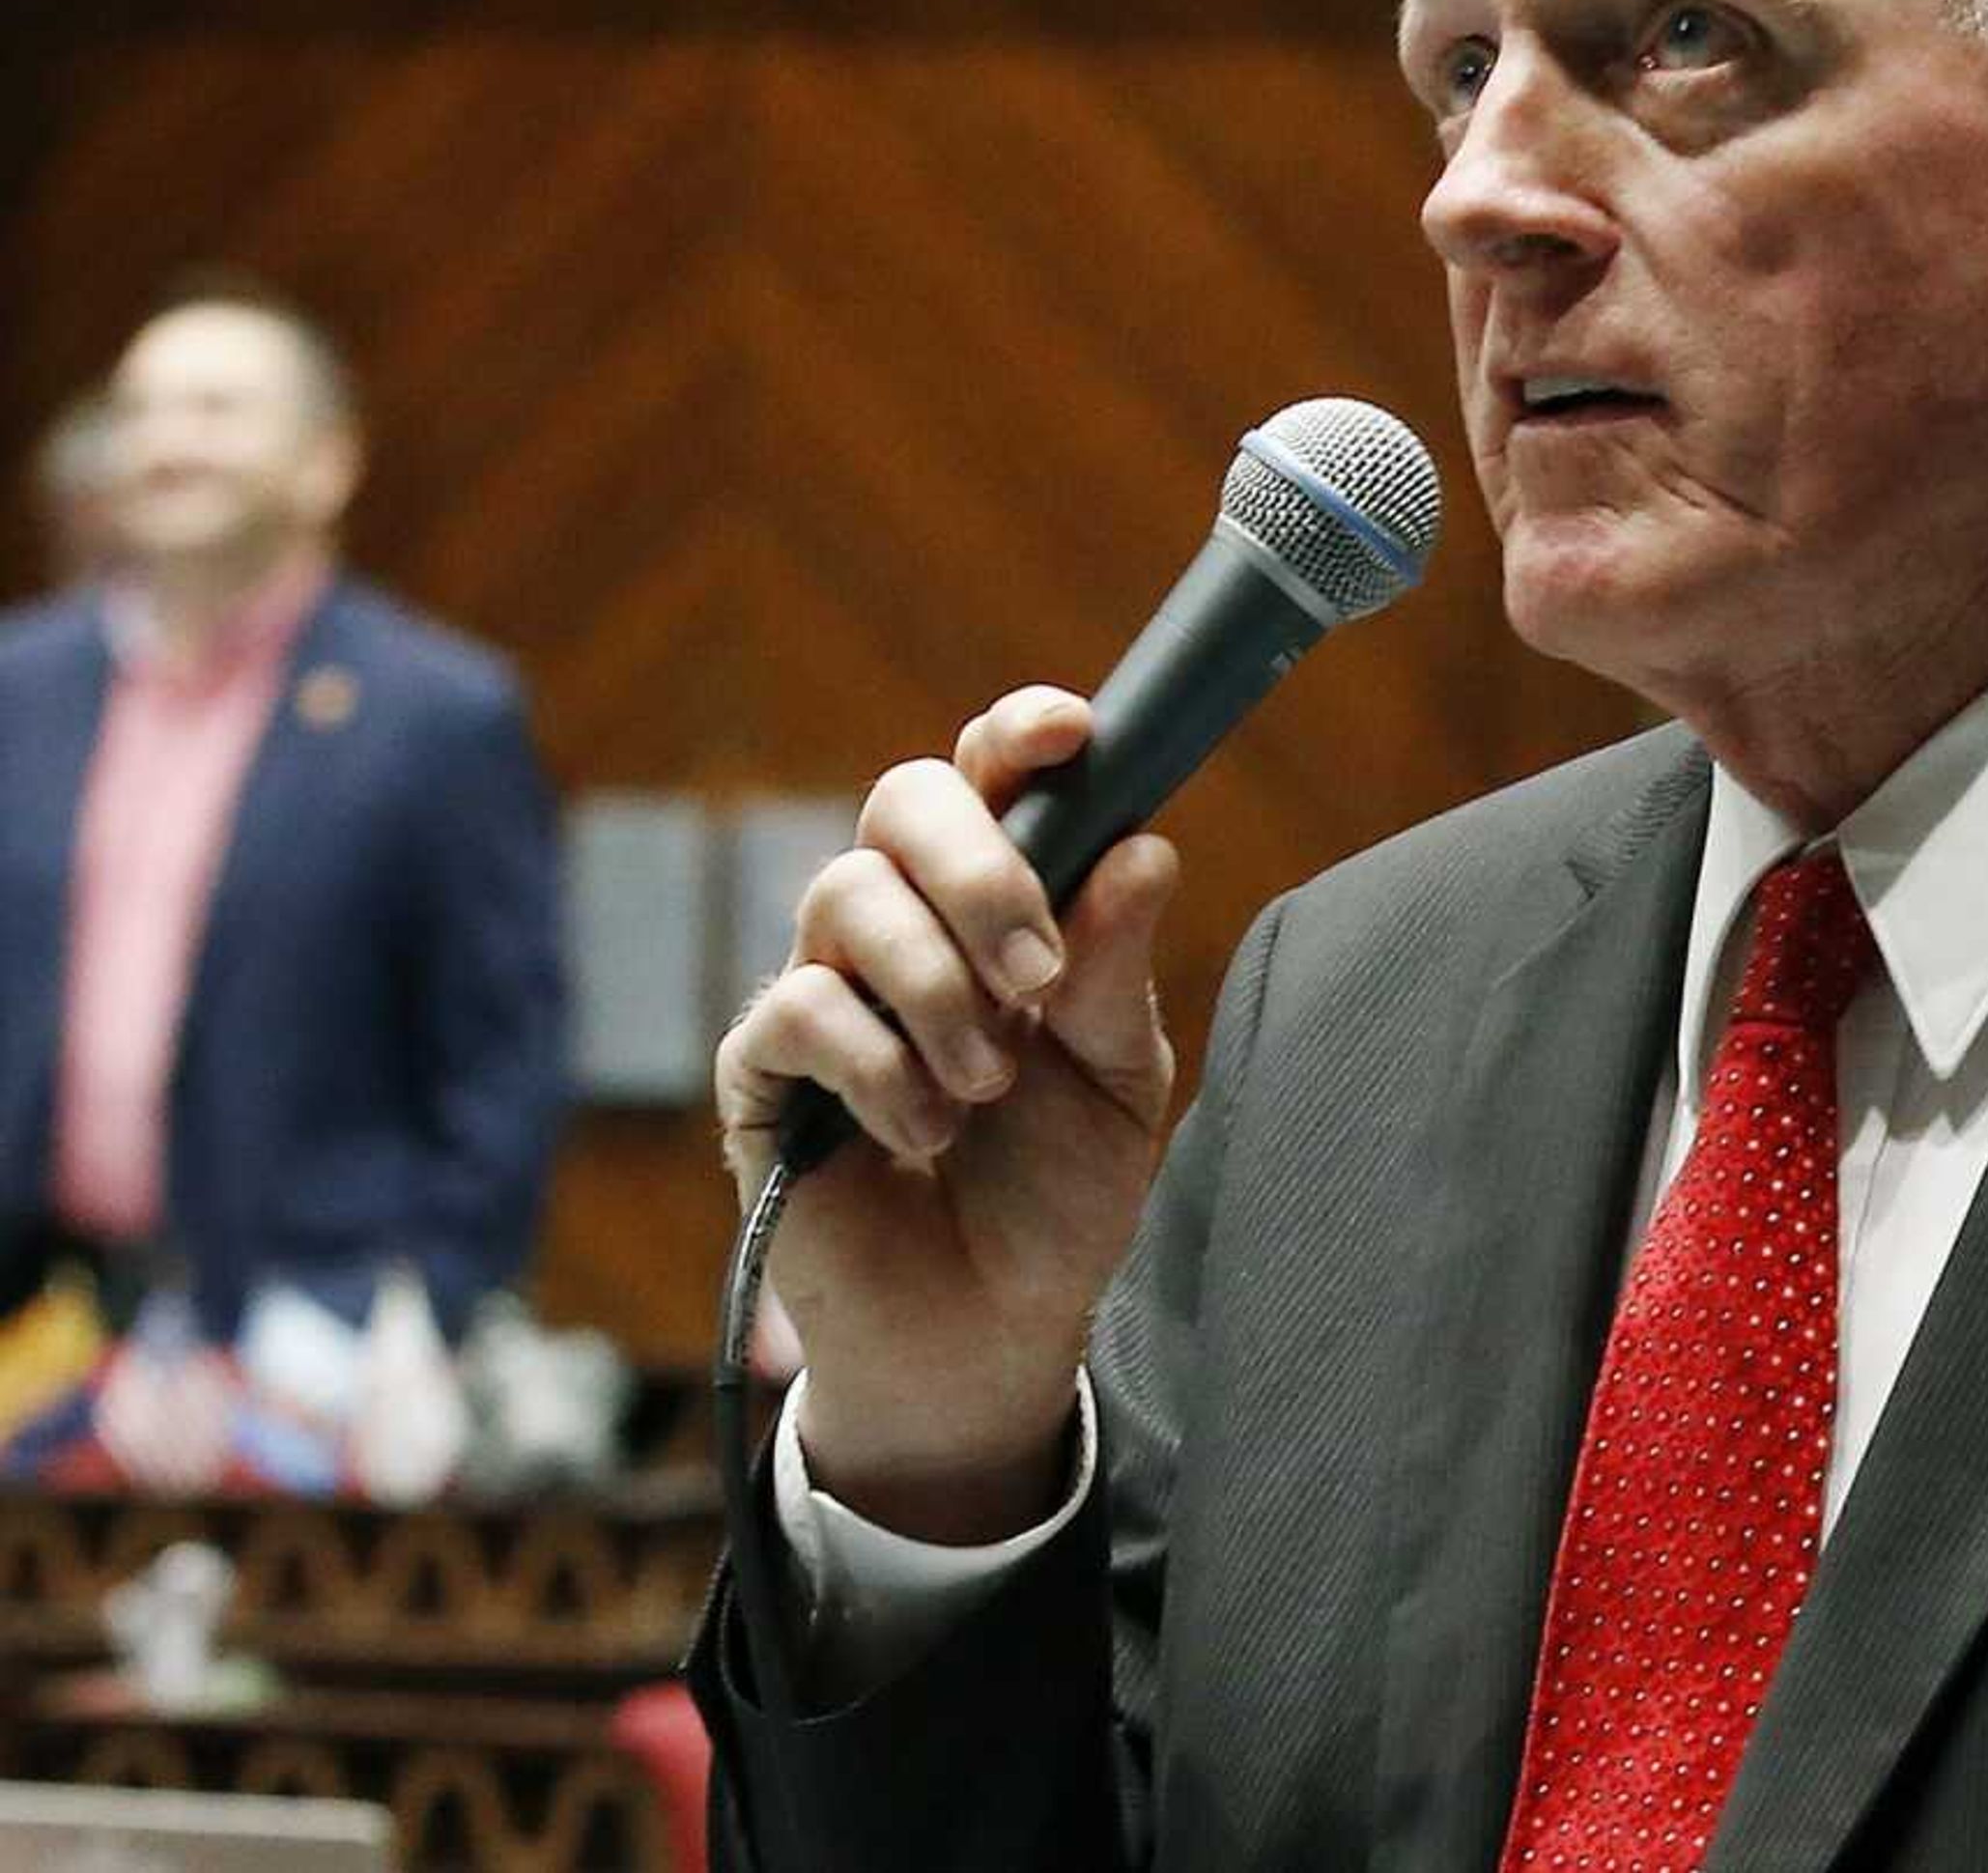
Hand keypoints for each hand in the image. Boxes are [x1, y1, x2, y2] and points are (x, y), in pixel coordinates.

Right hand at [715, 686, 1182, 1541]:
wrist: (987, 1333)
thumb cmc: (1055, 1194)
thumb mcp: (1117, 1082)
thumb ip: (1117, 972)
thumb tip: (1143, 851)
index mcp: (999, 906)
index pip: (989, 778)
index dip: (1017, 735)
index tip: (1068, 735)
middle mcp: (905, 925)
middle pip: (900, 803)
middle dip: (979, 870)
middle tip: (1037, 973)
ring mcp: (825, 989)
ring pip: (848, 897)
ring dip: (939, 991)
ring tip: (988, 1087)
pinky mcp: (762, 1071)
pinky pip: (800, 1009)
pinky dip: (879, 1068)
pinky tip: (922, 1133)